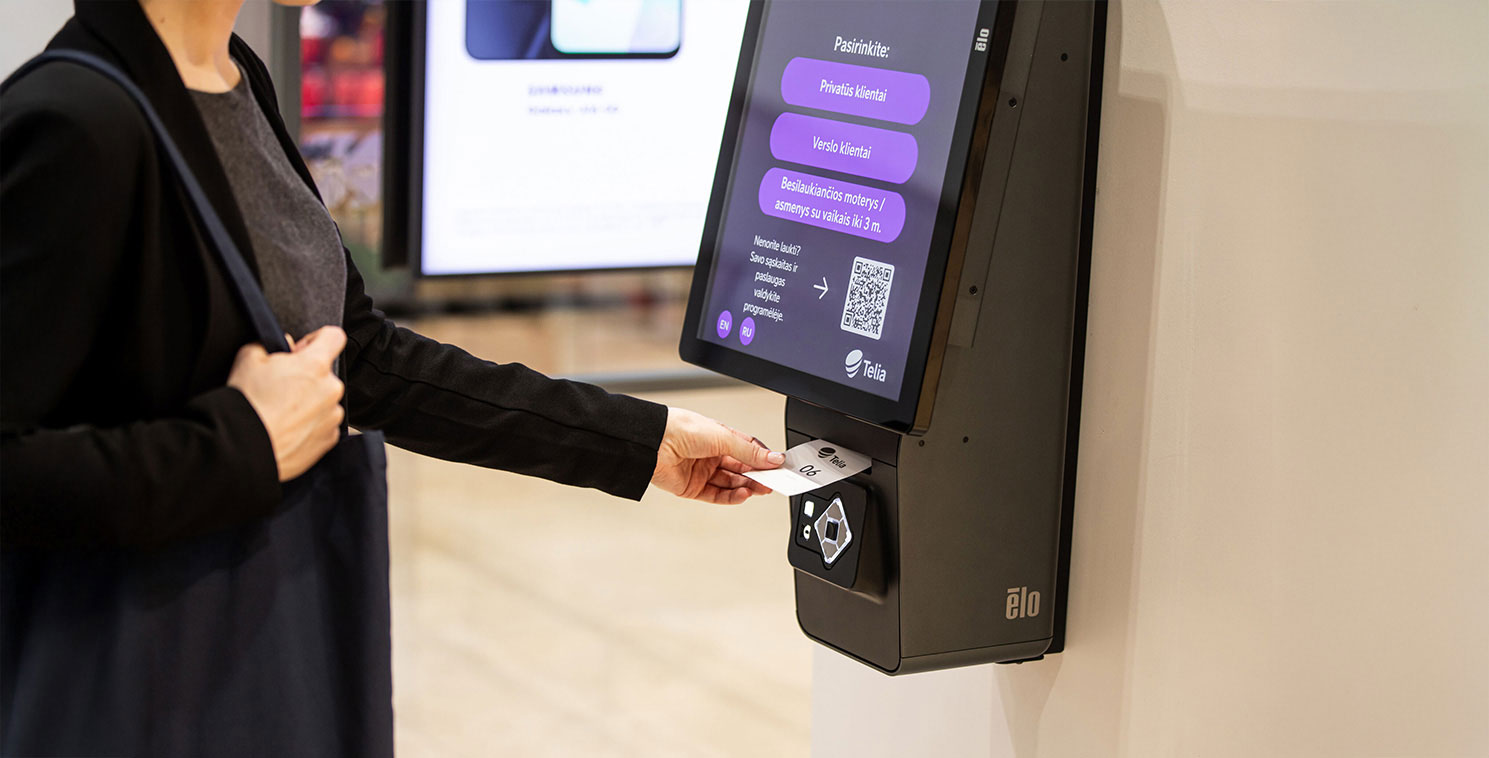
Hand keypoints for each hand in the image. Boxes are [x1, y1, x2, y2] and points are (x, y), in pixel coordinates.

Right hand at [227, 326, 346, 481]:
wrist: (244, 447)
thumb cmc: (247, 404)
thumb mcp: (249, 358)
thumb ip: (270, 344)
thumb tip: (284, 345)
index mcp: (315, 365)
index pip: (333, 337)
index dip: (316, 339)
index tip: (302, 349)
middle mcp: (330, 389)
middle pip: (324, 374)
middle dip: (305, 376)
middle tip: (280, 386)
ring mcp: (332, 416)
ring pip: (324, 400)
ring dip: (308, 402)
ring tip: (280, 411)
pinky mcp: (328, 439)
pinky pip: (322, 424)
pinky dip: (308, 425)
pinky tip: (287, 427)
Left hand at [651, 407, 785, 503]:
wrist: (654, 443)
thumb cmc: (682, 429)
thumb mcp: (724, 438)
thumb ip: (750, 452)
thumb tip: (774, 458)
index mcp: (719, 437)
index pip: (748, 450)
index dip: (763, 459)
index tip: (778, 466)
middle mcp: (711, 454)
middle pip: (741, 469)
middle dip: (758, 476)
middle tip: (774, 482)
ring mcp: (702, 471)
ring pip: (731, 483)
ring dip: (748, 487)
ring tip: (761, 489)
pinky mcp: (692, 488)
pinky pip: (717, 495)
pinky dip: (732, 497)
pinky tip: (743, 494)